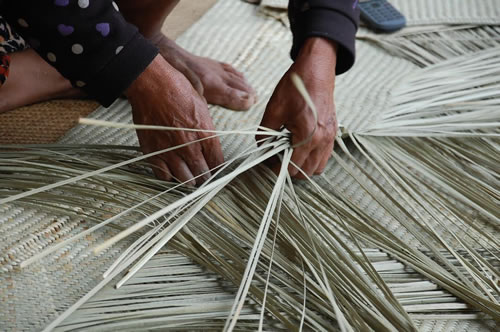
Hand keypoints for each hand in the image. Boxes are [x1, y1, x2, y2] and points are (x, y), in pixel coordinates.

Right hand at [126, 55, 223, 185]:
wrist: (152, 84)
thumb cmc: (179, 90)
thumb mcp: (203, 109)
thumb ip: (208, 131)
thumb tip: (211, 147)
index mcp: (206, 134)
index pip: (218, 164)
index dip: (218, 170)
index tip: (215, 170)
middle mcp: (190, 146)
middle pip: (203, 175)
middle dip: (204, 177)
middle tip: (202, 174)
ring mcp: (170, 151)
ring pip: (185, 180)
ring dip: (188, 178)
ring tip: (188, 173)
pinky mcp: (153, 152)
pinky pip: (163, 176)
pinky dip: (168, 176)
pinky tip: (171, 170)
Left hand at [259, 38, 337, 177]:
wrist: (316, 69)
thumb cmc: (295, 86)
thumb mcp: (273, 109)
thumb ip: (265, 133)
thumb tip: (262, 148)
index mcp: (307, 135)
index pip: (292, 167)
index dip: (277, 167)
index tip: (269, 160)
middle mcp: (322, 140)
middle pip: (306, 172)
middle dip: (290, 169)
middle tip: (278, 157)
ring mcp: (330, 137)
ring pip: (317, 167)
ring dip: (303, 165)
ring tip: (290, 152)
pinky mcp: (333, 132)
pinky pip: (324, 155)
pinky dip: (313, 157)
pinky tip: (300, 145)